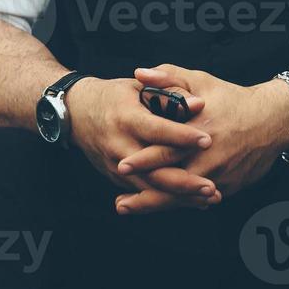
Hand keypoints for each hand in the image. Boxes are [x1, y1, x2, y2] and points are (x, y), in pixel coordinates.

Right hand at [66, 76, 222, 212]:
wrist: (76, 113)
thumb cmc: (114, 96)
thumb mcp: (138, 87)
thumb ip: (168, 93)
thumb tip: (199, 103)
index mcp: (125, 117)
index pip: (156, 130)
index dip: (181, 136)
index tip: (207, 140)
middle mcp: (119, 145)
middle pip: (153, 170)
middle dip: (184, 182)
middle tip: (212, 186)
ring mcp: (115, 165)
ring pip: (149, 187)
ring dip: (180, 197)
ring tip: (209, 198)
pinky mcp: (115, 178)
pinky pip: (143, 192)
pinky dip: (168, 198)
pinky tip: (192, 201)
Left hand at [113, 64, 288, 213]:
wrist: (273, 120)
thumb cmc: (231, 98)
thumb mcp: (200, 81)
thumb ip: (168, 78)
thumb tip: (139, 73)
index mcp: (198, 130)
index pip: (167, 149)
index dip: (143, 161)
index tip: (121, 166)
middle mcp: (209, 157)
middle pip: (172, 182)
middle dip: (144, 195)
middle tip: (119, 203)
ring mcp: (219, 175)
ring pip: (183, 197)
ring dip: (156, 205)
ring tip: (130, 207)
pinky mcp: (227, 187)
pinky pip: (198, 200)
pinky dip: (179, 203)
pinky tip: (159, 205)